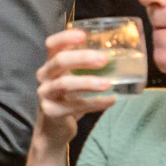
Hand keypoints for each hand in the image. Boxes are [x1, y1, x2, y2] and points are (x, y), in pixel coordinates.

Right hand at [34, 29, 118, 149]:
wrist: (53, 129)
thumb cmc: (68, 99)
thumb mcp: (74, 80)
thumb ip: (88, 70)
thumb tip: (121, 59)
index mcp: (50, 64)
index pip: (52, 44)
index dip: (65, 38)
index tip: (83, 35)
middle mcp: (44, 77)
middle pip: (59, 61)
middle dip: (82, 58)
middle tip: (105, 59)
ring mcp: (45, 94)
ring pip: (64, 84)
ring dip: (88, 82)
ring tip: (108, 84)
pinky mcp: (50, 112)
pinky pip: (73, 106)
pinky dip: (94, 104)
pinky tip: (110, 101)